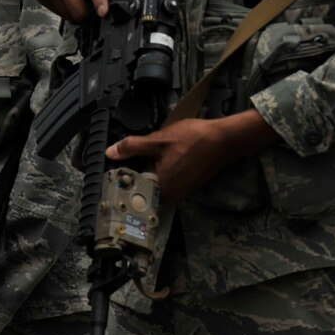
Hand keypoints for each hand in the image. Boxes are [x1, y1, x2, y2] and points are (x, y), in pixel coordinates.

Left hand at [110, 109, 278, 205]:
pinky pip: (169, 183)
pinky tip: (170, 157)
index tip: (121, 161)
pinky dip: (166, 172)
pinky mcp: (189, 188)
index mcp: (159, 187)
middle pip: (144, 186)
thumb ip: (132, 147)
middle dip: (140, 170)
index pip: (132, 185)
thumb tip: (110, 152)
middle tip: (139, 154)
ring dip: (153, 171)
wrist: (224, 140)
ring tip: (156, 154)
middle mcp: (169, 196)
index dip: (125, 171)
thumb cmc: (193, 139)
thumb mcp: (159, 139)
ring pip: (157, 184)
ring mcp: (180, 193)